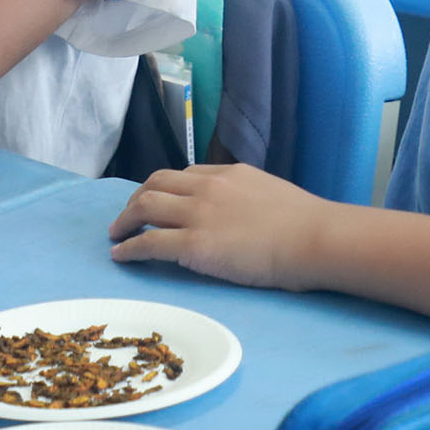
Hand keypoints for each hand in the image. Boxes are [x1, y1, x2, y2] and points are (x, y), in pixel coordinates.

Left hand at [108, 162, 328, 289]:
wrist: (313, 238)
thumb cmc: (306, 225)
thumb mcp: (271, 194)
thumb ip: (248, 197)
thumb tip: (241, 213)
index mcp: (230, 173)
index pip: (184, 174)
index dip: (163, 188)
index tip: (155, 201)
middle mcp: (209, 186)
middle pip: (156, 184)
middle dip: (136, 200)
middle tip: (127, 217)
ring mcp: (199, 213)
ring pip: (145, 207)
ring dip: (125, 220)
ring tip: (116, 234)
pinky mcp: (194, 244)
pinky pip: (149, 242)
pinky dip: (129, 248)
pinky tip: (121, 255)